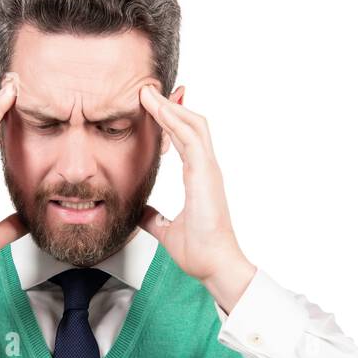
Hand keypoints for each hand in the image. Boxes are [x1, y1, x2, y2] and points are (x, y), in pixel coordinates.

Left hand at [137, 84, 255, 312]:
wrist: (215, 266)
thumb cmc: (200, 251)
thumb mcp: (166, 230)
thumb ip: (155, 218)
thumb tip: (142, 213)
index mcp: (198, 178)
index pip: (184, 139)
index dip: (169, 121)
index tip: (151, 107)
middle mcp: (206, 169)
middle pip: (190, 125)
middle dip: (169, 106)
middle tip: (147, 90)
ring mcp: (208, 170)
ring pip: (192, 126)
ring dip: (170, 107)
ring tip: (148, 93)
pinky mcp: (206, 175)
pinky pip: (191, 140)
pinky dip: (176, 121)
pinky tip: (159, 110)